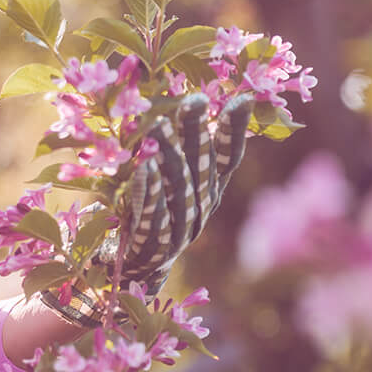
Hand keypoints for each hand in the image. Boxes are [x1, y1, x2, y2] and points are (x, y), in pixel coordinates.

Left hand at [43, 91, 254, 325]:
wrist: (130, 273)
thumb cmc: (149, 215)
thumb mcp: (168, 182)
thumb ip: (177, 151)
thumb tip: (180, 103)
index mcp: (209, 193)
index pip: (227, 158)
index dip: (234, 130)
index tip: (241, 98)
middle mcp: (201, 211)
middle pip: (203, 167)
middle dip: (198, 131)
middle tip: (194, 98)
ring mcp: (181, 232)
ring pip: (181, 189)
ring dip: (171, 156)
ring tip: (161, 125)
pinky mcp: (155, 247)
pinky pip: (154, 216)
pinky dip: (150, 191)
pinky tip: (144, 167)